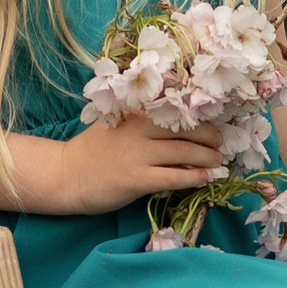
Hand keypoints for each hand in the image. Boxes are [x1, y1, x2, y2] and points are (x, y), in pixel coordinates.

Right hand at [30, 122, 223, 216]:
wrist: (66, 174)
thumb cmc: (94, 151)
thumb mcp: (119, 126)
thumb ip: (145, 124)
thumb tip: (184, 129)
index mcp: (135, 112)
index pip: (175, 108)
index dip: (201, 115)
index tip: (217, 121)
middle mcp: (138, 129)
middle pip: (187, 129)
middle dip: (210, 137)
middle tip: (220, 144)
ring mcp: (137, 154)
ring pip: (184, 152)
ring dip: (207, 158)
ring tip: (217, 162)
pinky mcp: (136, 179)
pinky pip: (173, 177)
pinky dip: (193, 177)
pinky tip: (204, 178)